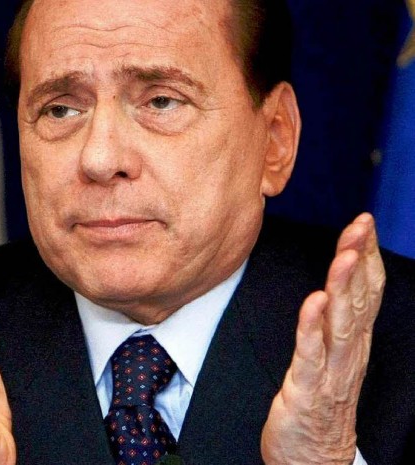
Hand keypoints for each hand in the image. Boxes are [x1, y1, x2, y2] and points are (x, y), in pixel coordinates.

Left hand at [261, 213, 384, 463]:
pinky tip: (314, 302)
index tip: (363, 222)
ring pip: (341, 324)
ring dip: (344, 288)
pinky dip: (312, 327)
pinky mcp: (306, 389)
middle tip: (360, 225)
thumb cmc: (320, 397)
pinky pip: (311, 354)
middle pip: (359, 300)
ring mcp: (330, 371)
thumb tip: (336, 281)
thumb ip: (334, 318)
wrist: (313, 454)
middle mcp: (349, 352)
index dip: (366, 256)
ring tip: (344, 257)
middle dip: (359, 259)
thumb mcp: (331, 352)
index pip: (366, 291)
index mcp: (353, 340)